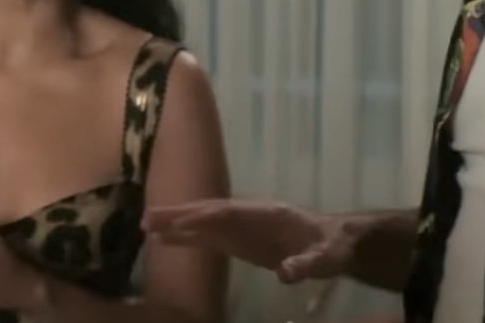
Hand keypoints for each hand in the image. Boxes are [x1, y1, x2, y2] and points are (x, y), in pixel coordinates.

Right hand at [143, 198, 353, 282]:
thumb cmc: (332, 248)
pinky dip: (188, 239)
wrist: (338, 244)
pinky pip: (210, 238)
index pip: (229, 213)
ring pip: (204, 224)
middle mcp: (249, 216)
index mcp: (266, 214)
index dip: (203, 216)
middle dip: (179, 215)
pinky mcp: (241, 242)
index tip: (180, 220)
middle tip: (146, 219)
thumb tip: (288, 273)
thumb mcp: (326, 257)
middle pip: (209, 212)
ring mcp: (243, 228)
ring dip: (177, 225)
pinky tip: (167, 243)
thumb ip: (307, 264)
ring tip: (146, 229)